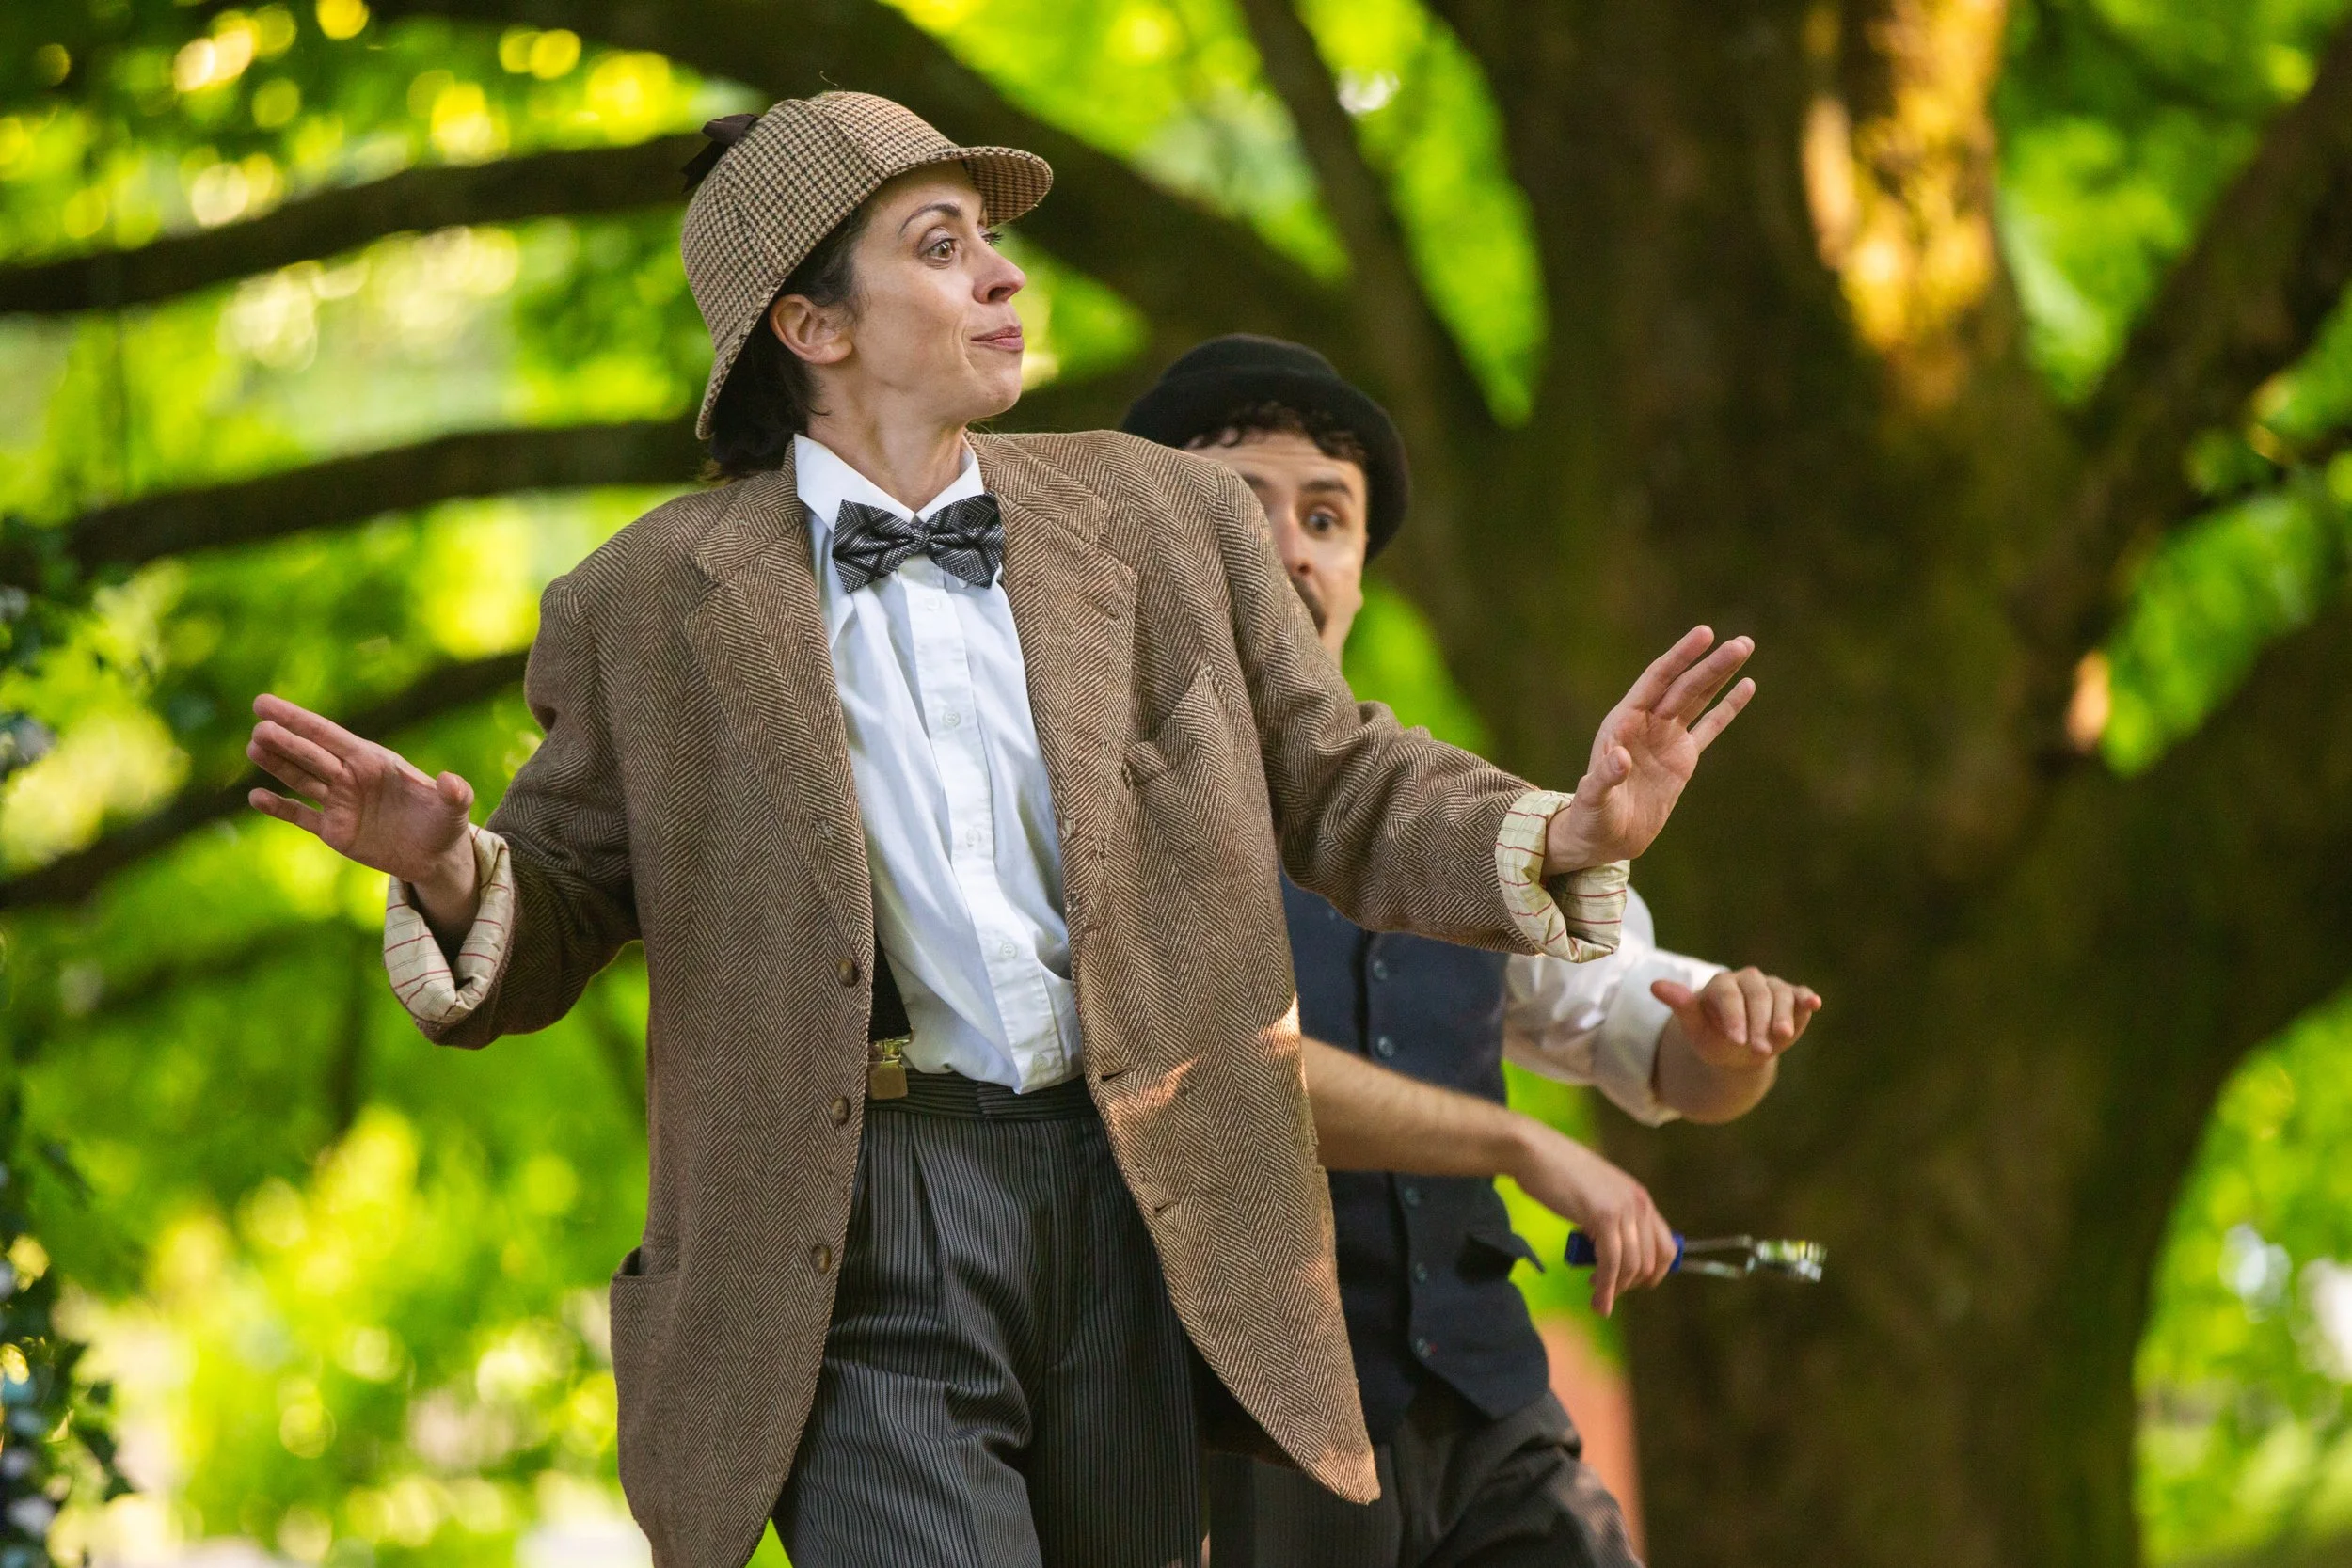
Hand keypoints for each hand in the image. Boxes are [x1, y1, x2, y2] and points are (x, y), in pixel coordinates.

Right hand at [245, 694, 478, 913]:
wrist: (436, 858)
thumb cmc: (446, 825)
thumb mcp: (455, 810)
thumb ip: (454, 793)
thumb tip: (451, 781)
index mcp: (374, 762)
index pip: (329, 735)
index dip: (297, 719)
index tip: (264, 704)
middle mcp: (352, 777)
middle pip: (311, 755)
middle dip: (285, 742)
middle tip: (258, 729)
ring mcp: (340, 803)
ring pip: (300, 779)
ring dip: (277, 765)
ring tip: (253, 748)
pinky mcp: (334, 831)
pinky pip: (301, 816)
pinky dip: (279, 808)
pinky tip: (256, 797)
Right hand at [1507, 1122, 1675, 1316]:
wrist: (1535, 1152)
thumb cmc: (1557, 1172)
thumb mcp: (1596, 1194)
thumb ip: (1611, 1216)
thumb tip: (1612, 1249)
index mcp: (1639, 1198)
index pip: (1666, 1246)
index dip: (1654, 1272)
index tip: (1633, 1284)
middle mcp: (1639, 1203)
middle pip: (1650, 1260)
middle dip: (1631, 1284)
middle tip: (1608, 1293)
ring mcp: (1623, 1209)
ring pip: (1632, 1266)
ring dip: (1616, 1290)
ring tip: (1598, 1301)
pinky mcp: (1603, 1217)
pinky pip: (1611, 1263)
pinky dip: (1606, 1287)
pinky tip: (1597, 1299)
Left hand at [1544, 627, 1753, 872]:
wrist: (1603, 838)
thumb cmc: (1591, 817)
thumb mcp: (1593, 799)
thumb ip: (1604, 777)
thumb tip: (1619, 757)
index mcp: (1623, 722)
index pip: (1656, 680)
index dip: (1680, 657)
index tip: (1705, 634)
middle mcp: (1646, 723)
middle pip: (1683, 686)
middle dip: (1711, 665)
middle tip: (1742, 643)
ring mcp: (1666, 738)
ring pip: (1698, 699)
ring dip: (1721, 675)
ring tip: (1745, 647)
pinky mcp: (1682, 758)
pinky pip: (1709, 727)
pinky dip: (1728, 708)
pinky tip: (1746, 685)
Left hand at [1654, 968, 1821, 1069]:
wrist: (1737, 1049)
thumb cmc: (1712, 1037)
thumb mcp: (1694, 1028)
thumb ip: (1681, 1007)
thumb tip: (1655, 985)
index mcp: (1721, 985)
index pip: (1728, 996)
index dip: (1733, 1017)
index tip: (1735, 1040)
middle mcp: (1747, 980)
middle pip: (1757, 995)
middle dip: (1758, 1022)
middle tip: (1758, 1050)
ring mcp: (1771, 987)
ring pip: (1780, 994)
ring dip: (1783, 1015)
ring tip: (1782, 1037)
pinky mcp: (1791, 997)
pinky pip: (1799, 995)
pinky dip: (1806, 998)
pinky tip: (1813, 1003)